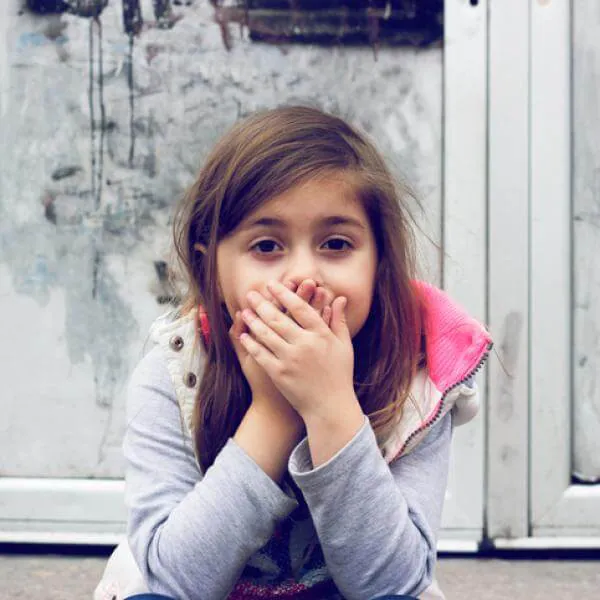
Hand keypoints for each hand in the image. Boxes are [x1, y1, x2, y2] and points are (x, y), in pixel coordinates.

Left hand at [238, 280, 355, 419]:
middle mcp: (305, 345)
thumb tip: (339, 298)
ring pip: (267, 335)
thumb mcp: (344, 346)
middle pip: (279, 318)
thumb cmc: (339, 375)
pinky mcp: (279, 374)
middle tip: (250, 293)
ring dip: (253, 321)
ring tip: (244, 311)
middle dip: (262, 304)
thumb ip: (338, 321)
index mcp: (321, 335)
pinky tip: (244, 334)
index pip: (300, 308)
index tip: (272, 284)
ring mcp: (290, 360)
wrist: (330, 408)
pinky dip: (251, 343)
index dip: (284, 294)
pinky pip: (261, 354)